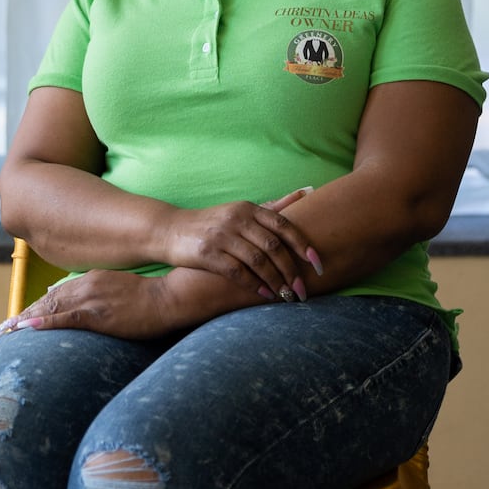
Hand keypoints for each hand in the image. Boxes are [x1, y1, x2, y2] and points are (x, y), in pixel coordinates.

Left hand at [0, 270, 181, 339]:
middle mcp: (88, 285)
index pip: (57, 294)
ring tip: (6, 332)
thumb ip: (99, 292)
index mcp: (93, 278)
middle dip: (23, 314)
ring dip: (25, 320)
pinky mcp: (99, 314)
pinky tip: (27, 327)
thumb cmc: (151, 296)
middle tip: (2, 329)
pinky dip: (44, 322)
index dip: (36, 306)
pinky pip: (66, 318)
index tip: (19, 318)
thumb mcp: (121, 289)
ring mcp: (92, 299)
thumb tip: (80, 303)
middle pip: (48, 300)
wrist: (170, 297)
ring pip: (50, 307)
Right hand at [156, 188, 320, 300]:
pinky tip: (266, 295)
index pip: (283, 225)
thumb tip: (307, 192)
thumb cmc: (212, 223)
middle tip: (302, 289)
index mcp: (248, 208)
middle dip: (291, 270)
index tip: (317, 264)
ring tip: (287, 296)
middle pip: (273, 246)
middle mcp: (237, 219)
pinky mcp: (208, 254)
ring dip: (276, 281)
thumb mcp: (241, 210)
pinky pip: (238, 272)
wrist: (171, 230)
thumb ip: (273, 206)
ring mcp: (222, 236)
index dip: (302, 245)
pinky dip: (255, 285)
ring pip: (258, 261)